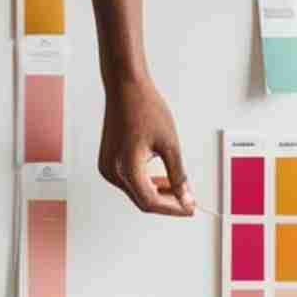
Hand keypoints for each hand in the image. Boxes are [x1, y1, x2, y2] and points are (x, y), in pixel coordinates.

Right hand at [98, 75, 194, 215]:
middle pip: (142, 200)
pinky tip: (160, 179)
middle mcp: (112, 172)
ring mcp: (107, 168)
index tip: (189, 208)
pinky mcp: (108, 162)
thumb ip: (178, 175)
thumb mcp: (169, 145)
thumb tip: (186, 197)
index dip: (173, 208)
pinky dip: (145, 183)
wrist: (125, 88)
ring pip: (135, 192)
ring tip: (177, 188)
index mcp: (127, 168)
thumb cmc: (144, 108)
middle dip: (167, 203)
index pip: (152, 202)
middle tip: (187, 200)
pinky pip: (128, 181)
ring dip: (156, 193)